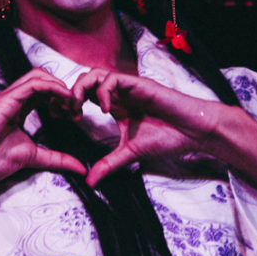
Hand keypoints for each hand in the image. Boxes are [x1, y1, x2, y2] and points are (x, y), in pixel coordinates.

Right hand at [0, 68, 86, 190]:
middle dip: (64, 89)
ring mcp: (8, 97)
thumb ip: (56, 159)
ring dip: (60, 86)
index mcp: (18, 108)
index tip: (75, 115)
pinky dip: (52, 87)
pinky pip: (33, 84)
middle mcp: (13, 98)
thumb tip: (80, 168)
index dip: (63, 98)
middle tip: (76, 108)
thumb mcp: (33, 158)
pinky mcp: (6, 100)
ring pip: (39, 75)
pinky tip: (64, 98)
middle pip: (44, 78)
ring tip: (72, 103)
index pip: (45, 91)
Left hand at [71, 68, 229, 186]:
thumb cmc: (168, 138)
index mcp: (116, 105)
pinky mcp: (139, 84)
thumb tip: (90, 182)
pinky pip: (114, 79)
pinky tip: (106, 110)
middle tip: (66, 112)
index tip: (62, 118)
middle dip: (70, 93)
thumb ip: (109, 164)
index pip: (84, 95)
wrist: (194, 132)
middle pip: (85, 80)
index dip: (69, 103)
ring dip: (82, 87)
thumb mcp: (131, 153)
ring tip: (79, 107)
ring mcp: (129, 87)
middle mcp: (119, 93)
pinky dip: (103, 91)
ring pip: (96, 73)